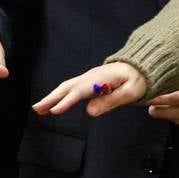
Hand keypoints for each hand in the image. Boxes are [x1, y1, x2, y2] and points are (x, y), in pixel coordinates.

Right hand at [32, 64, 147, 116]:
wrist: (142, 66)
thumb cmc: (139, 79)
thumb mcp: (131, 92)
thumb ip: (111, 101)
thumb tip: (90, 111)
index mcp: (101, 78)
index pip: (80, 91)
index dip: (67, 102)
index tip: (54, 111)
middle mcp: (92, 76)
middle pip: (68, 87)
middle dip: (51, 98)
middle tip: (37, 109)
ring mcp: (89, 77)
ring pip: (67, 87)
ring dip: (52, 97)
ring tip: (39, 109)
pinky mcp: (89, 80)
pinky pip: (72, 88)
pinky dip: (60, 95)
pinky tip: (53, 103)